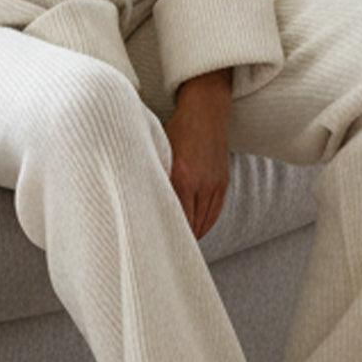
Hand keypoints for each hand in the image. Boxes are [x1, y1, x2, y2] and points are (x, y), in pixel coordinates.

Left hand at [164, 68, 232, 239]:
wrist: (205, 110)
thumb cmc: (175, 129)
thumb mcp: (158, 151)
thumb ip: (152, 176)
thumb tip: (138, 201)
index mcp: (181, 177)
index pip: (175, 219)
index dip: (165, 235)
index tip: (153, 246)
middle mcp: (200, 184)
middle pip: (190, 226)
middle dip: (177, 238)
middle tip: (161, 251)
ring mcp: (214, 184)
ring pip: (204, 223)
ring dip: (191, 234)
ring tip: (177, 244)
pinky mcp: (223, 183)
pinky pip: (214, 213)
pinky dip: (204, 225)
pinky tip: (193, 230)